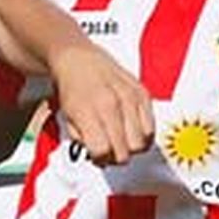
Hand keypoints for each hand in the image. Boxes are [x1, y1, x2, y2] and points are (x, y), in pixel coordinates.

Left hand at [50, 43, 153, 165]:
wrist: (79, 59)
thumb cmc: (71, 86)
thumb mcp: (66, 117)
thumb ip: (81, 140)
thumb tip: (99, 157)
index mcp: (88, 110)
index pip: (103, 151)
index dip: (99, 159)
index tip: (97, 156)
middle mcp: (112, 103)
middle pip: (124, 152)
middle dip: (115, 157)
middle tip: (108, 149)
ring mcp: (130, 98)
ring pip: (141, 143)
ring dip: (130, 147)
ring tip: (119, 139)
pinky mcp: (143, 94)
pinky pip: (151, 128)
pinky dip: (142, 135)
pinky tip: (130, 130)